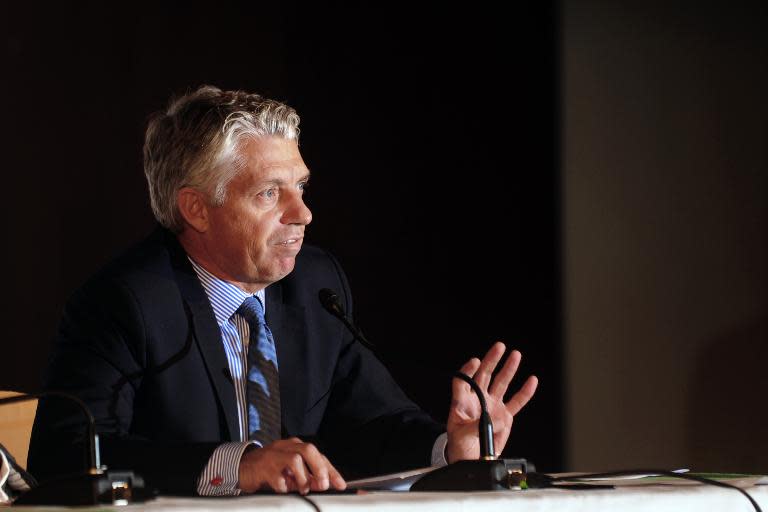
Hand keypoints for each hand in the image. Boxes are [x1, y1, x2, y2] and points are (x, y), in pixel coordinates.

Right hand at [238, 437, 346, 493]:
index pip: (318, 455)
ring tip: (302, 489)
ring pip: (295, 460)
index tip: (340, 484)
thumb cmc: (268, 468)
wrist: (241, 467)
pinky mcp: (263, 467)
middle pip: (308, 450)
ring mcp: (274, 456)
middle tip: (323, 485)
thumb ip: (307, 476)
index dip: (331, 470)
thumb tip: (322, 485)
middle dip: (320, 469)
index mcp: (295, 446)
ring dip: (303, 478)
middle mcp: (286, 447)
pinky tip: (283, 489)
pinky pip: (278, 477)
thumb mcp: (290, 472)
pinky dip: (284, 486)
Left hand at [446, 342, 537, 462]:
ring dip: (508, 369)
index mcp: (462, 403)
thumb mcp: (461, 436)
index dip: (468, 370)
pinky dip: (525, 392)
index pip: (463, 381)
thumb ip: (478, 426)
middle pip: (484, 375)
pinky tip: (531, 380)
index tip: (475, 361)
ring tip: (515, 355)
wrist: (471, 459)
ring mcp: (492, 406)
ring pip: (501, 384)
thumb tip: (499, 418)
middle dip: (492, 360)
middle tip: (499, 347)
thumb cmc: (460, 446)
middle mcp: (477, 400)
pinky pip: (516, 402)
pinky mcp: (505, 416)